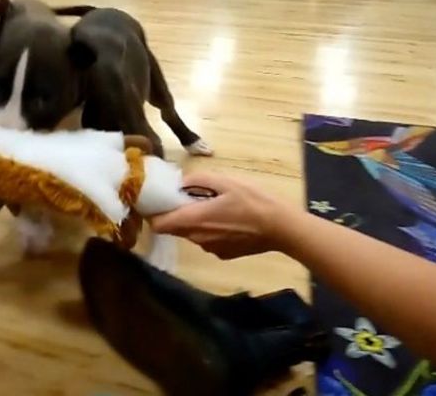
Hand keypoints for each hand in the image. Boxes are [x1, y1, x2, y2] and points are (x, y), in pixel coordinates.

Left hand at [149, 171, 290, 258]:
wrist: (280, 227)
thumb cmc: (253, 201)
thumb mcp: (226, 181)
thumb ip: (198, 180)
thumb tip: (181, 184)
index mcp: (194, 220)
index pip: (158, 225)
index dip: (155, 214)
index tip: (159, 201)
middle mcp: (198, 239)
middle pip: (174, 229)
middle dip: (176, 215)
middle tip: (189, 199)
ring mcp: (210, 249)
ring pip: (191, 235)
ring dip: (194, 223)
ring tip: (212, 207)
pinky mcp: (223, 255)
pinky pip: (207, 241)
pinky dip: (210, 231)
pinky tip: (228, 221)